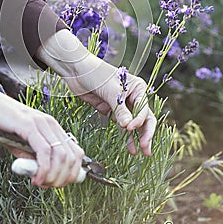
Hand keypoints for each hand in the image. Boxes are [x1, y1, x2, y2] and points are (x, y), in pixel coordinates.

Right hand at [0, 50, 83, 187]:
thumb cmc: (1, 123)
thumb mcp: (20, 144)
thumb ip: (33, 158)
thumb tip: (45, 178)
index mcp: (52, 128)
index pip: (76, 153)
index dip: (72, 174)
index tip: (59, 185)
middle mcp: (50, 124)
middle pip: (71, 157)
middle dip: (63, 178)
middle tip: (49, 186)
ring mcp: (41, 123)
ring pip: (61, 155)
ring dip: (54, 176)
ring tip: (42, 183)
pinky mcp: (28, 124)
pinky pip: (43, 151)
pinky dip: (43, 169)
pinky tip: (36, 178)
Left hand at [37, 29, 156, 155]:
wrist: (76, 71)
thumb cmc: (96, 74)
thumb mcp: (110, 91)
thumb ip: (120, 109)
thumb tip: (128, 127)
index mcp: (137, 87)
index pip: (144, 108)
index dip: (140, 120)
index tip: (130, 128)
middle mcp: (133, 96)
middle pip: (144, 117)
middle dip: (146, 133)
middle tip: (146, 148)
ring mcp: (122, 104)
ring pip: (134, 123)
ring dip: (137, 137)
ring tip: (141, 152)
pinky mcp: (111, 110)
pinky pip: (121, 124)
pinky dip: (126, 135)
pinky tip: (130, 147)